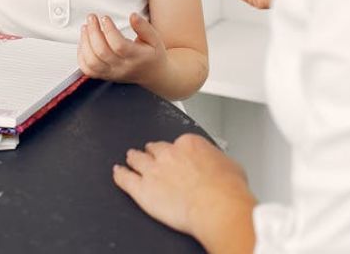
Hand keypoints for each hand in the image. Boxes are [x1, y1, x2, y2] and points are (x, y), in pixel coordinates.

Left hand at [78, 12, 166, 83]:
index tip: (105, 18)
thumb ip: (143, 27)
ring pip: (92, 62)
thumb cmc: (152, 55)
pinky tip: (83, 42)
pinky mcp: (105, 76)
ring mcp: (112, 73)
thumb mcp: (154, 38)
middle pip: (102, 52)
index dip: (109, 30)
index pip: (119, 45)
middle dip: (93, 32)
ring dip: (85, 43)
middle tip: (91, 18)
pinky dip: (81, 56)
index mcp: (136, 57)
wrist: (153, 74)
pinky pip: (88, 70)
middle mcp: (122, 67)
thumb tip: (133, 16)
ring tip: (86, 28)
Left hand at [113, 134, 255, 249]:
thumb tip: (221, 165)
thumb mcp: (231, 166)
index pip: (177, 143)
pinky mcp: (142, 189)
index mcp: (190, 144)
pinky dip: (120, 175)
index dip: (175, 150)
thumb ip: (218, 161)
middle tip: (152, 153)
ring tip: (130, 158)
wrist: (217, 206)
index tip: (177, 156)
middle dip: (153, 152)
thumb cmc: (227, 190)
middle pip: (155, 148)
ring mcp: (153, 170)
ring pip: (137, 159)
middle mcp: (169, 154)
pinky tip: (118, 173)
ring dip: (134, 158)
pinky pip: (125, 179)